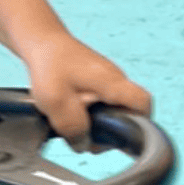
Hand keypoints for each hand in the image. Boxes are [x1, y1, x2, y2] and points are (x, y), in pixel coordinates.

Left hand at [24, 33, 151, 152]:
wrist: (40, 40)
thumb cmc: (49, 65)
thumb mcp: (56, 102)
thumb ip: (73, 127)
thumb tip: (84, 144)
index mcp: (111, 82)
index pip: (143, 102)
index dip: (140, 123)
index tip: (122, 136)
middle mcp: (114, 78)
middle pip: (127, 111)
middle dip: (110, 129)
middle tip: (88, 136)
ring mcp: (106, 78)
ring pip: (111, 107)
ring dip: (96, 121)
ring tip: (73, 123)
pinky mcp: (94, 79)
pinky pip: (99, 101)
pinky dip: (87, 111)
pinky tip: (69, 112)